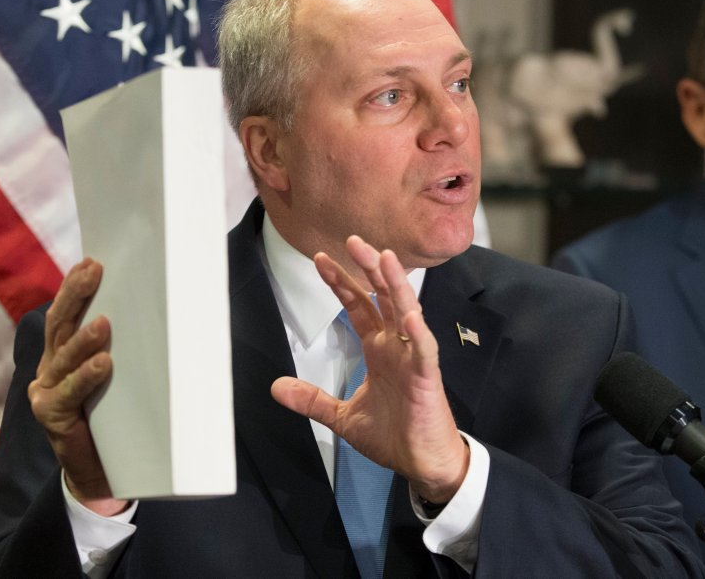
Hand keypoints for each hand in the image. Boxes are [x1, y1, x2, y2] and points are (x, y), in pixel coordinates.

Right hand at [27, 258, 127, 515]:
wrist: (102, 472)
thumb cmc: (117, 416)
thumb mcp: (125, 376)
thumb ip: (132, 349)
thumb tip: (174, 314)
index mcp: (64, 351)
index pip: (67, 312)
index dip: (75, 286)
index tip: (92, 261)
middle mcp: (50, 366)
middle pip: (60, 324)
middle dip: (75, 295)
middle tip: (93, 271)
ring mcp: (46, 391)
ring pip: (63, 357)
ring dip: (84, 338)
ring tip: (104, 323)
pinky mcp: (50, 416)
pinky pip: (67, 394)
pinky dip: (84, 378)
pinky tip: (102, 364)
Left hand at [270, 236, 468, 503]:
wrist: (423, 463)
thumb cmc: (394, 436)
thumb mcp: (342, 417)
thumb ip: (312, 400)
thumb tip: (277, 388)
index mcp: (379, 350)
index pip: (359, 307)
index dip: (341, 283)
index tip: (320, 260)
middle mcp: (397, 346)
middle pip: (382, 298)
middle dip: (367, 269)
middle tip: (352, 240)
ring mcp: (413, 358)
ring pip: (406, 312)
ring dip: (395, 285)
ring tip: (384, 257)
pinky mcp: (427, 378)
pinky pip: (424, 348)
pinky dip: (418, 331)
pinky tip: (408, 312)